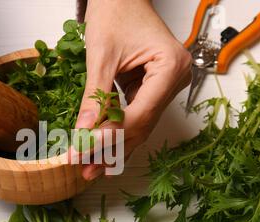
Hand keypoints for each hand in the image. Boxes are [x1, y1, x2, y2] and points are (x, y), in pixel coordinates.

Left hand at [74, 0, 191, 179]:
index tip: (84, 150)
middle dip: (111, 148)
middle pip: (142, 125)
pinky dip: (117, 132)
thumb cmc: (116, 12)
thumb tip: (84, 133)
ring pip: (139, 126)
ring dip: (114, 146)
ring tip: (91, 167)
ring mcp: (167, 86)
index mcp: (171, 66)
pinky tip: (101, 151)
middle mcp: (176, 79)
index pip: (140, 113)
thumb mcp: (101, 56)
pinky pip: (136, 117)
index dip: (111, 136)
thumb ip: (95, 97)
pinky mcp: (153, 90)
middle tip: (87, 168)